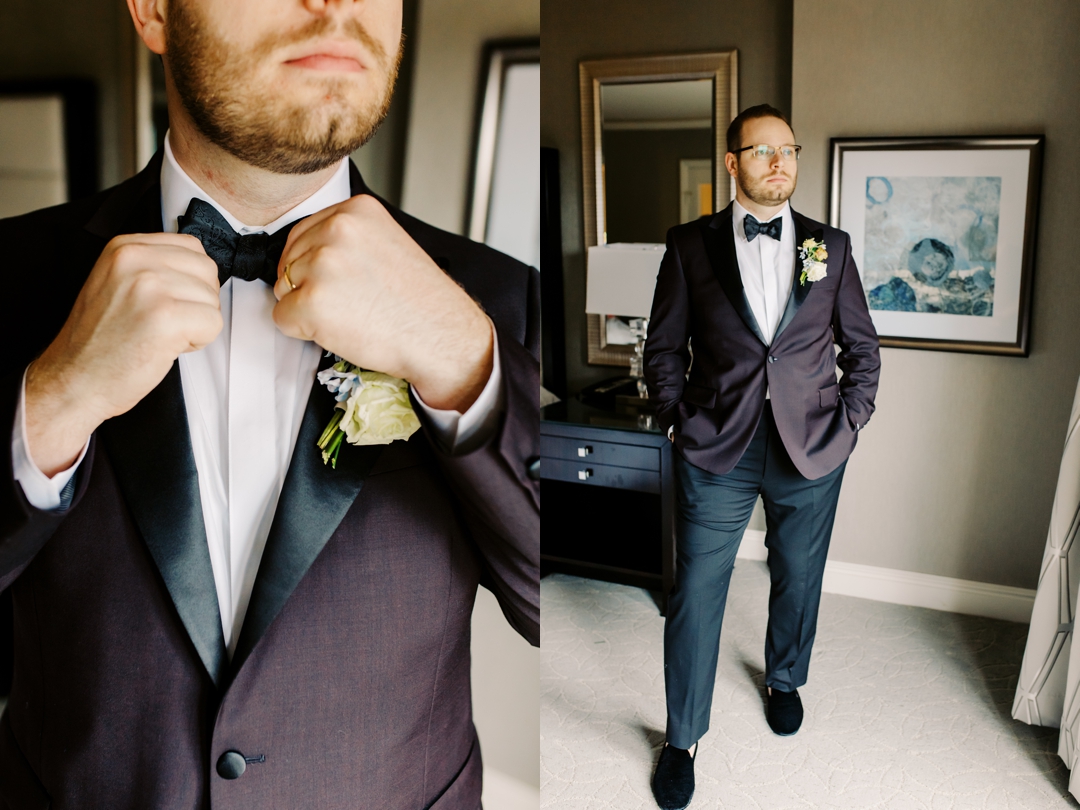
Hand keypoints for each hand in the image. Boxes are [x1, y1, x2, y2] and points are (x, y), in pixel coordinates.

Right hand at [26, 233, 220, 475]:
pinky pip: (213, 323)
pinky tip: (166, 346)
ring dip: (197, 323)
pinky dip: (199, 341)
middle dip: (198, 301)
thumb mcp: (115, 283)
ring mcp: (151, 286)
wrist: (74, 379)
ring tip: (160, 335)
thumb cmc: (98, 342)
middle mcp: (136, 260)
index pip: (191, 247)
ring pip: (212, 299)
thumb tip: (197, 269)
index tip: (168, 299)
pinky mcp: (167, 316)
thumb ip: (153, 267)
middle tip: (165, 322)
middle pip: (207, 271)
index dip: (190, 280)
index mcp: (124, 247)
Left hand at [271, 195, 492, 411]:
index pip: (303, 234)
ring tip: (352, 314)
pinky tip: (341, 330)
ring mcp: (322, 264)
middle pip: (289, 261)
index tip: (346, 281)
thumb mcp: (387, 243)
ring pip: (285, 289)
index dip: (317, 265)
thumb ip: (347, 238)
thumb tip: (308, 252)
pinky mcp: (311, 302)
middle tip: (353, 301)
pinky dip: (304, 332)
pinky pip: (282, 319)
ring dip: (308, 309)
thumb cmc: (419, 301)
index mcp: (356, 210)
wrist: (442, 337)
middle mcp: (337, 229)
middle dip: (310, 286)